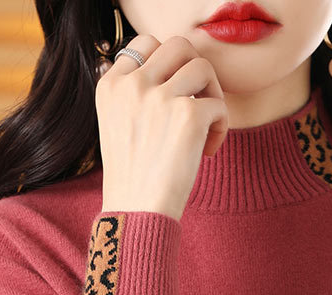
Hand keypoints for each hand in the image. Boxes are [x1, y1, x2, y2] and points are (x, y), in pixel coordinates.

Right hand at [96, 33, 228, 220]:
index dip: (168, 67)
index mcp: (111, 85)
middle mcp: (133, 85)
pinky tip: (208, 151)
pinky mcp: (187, 116)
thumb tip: (171, 73)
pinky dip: (221, 128)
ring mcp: (159, 98)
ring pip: (203, 67)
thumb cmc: (133, 179)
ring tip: (206, 126)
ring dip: (212, 94)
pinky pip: (219, 106)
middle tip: (197, 104)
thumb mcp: (118, 126)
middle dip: (195, 72)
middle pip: (178, 45)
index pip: (146, 44)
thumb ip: (134, 94)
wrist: (137, 214)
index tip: (174, 96)